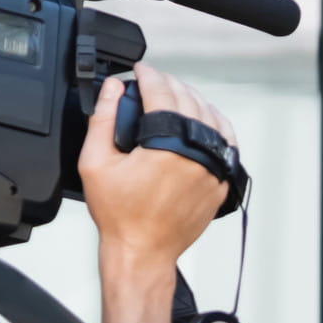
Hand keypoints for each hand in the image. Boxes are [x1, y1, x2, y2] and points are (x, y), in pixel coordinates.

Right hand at [79, 64, 233, 322]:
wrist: (143, 252)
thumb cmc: (120, 216)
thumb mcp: (95, 164)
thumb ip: (102, 119)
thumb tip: (113, 88)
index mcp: (166, 147)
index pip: (162, 93)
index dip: (148, 74)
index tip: (140, 69)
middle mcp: (195, 156)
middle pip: (189, 100)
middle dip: (169, 83)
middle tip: (153, 81)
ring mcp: (213, 170)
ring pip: (212, 117)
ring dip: (193, 100)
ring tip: (174, 96)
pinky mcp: (221, 183)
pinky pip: (226, 143)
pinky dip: (215, 125)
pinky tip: (203, 119)